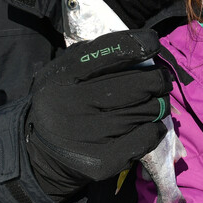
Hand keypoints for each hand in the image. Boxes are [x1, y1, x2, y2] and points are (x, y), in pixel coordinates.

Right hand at [25, 29, 171, 201]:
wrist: (40, 154)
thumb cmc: (61, 103)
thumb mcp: (61, 73)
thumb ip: (91, 55)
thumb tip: (137, 43)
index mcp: (62, 78)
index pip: (108, 53)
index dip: (138, 44)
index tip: (153, 42)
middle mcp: (74, 105)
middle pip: (137, 85)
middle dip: (158, 80)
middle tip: (162, 80)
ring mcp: (89, 135)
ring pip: (146, 111)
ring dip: (158, 105)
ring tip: (155, 102)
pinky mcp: (103, 160)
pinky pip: (146, 137)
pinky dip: (154, 129)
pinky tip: (151, 125)